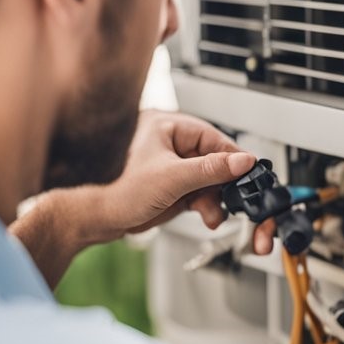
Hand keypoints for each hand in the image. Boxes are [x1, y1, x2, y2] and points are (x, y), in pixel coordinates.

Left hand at [12, 111, 256, 287]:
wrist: (93, 218)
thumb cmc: (115, 188)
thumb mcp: (172, 178)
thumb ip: (211, 169)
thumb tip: (242, 161)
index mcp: (167, 126)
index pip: (213, 138)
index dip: (233, 159)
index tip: (250, 172)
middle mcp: (169, 142)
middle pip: (212, 160)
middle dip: (221, 185)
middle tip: (229, 200)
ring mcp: (168, 165)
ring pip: (206, 179)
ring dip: (213, 198)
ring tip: (210, 213)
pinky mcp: (167, 185)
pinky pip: (196, 191)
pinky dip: (203, 204)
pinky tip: (204, 214)